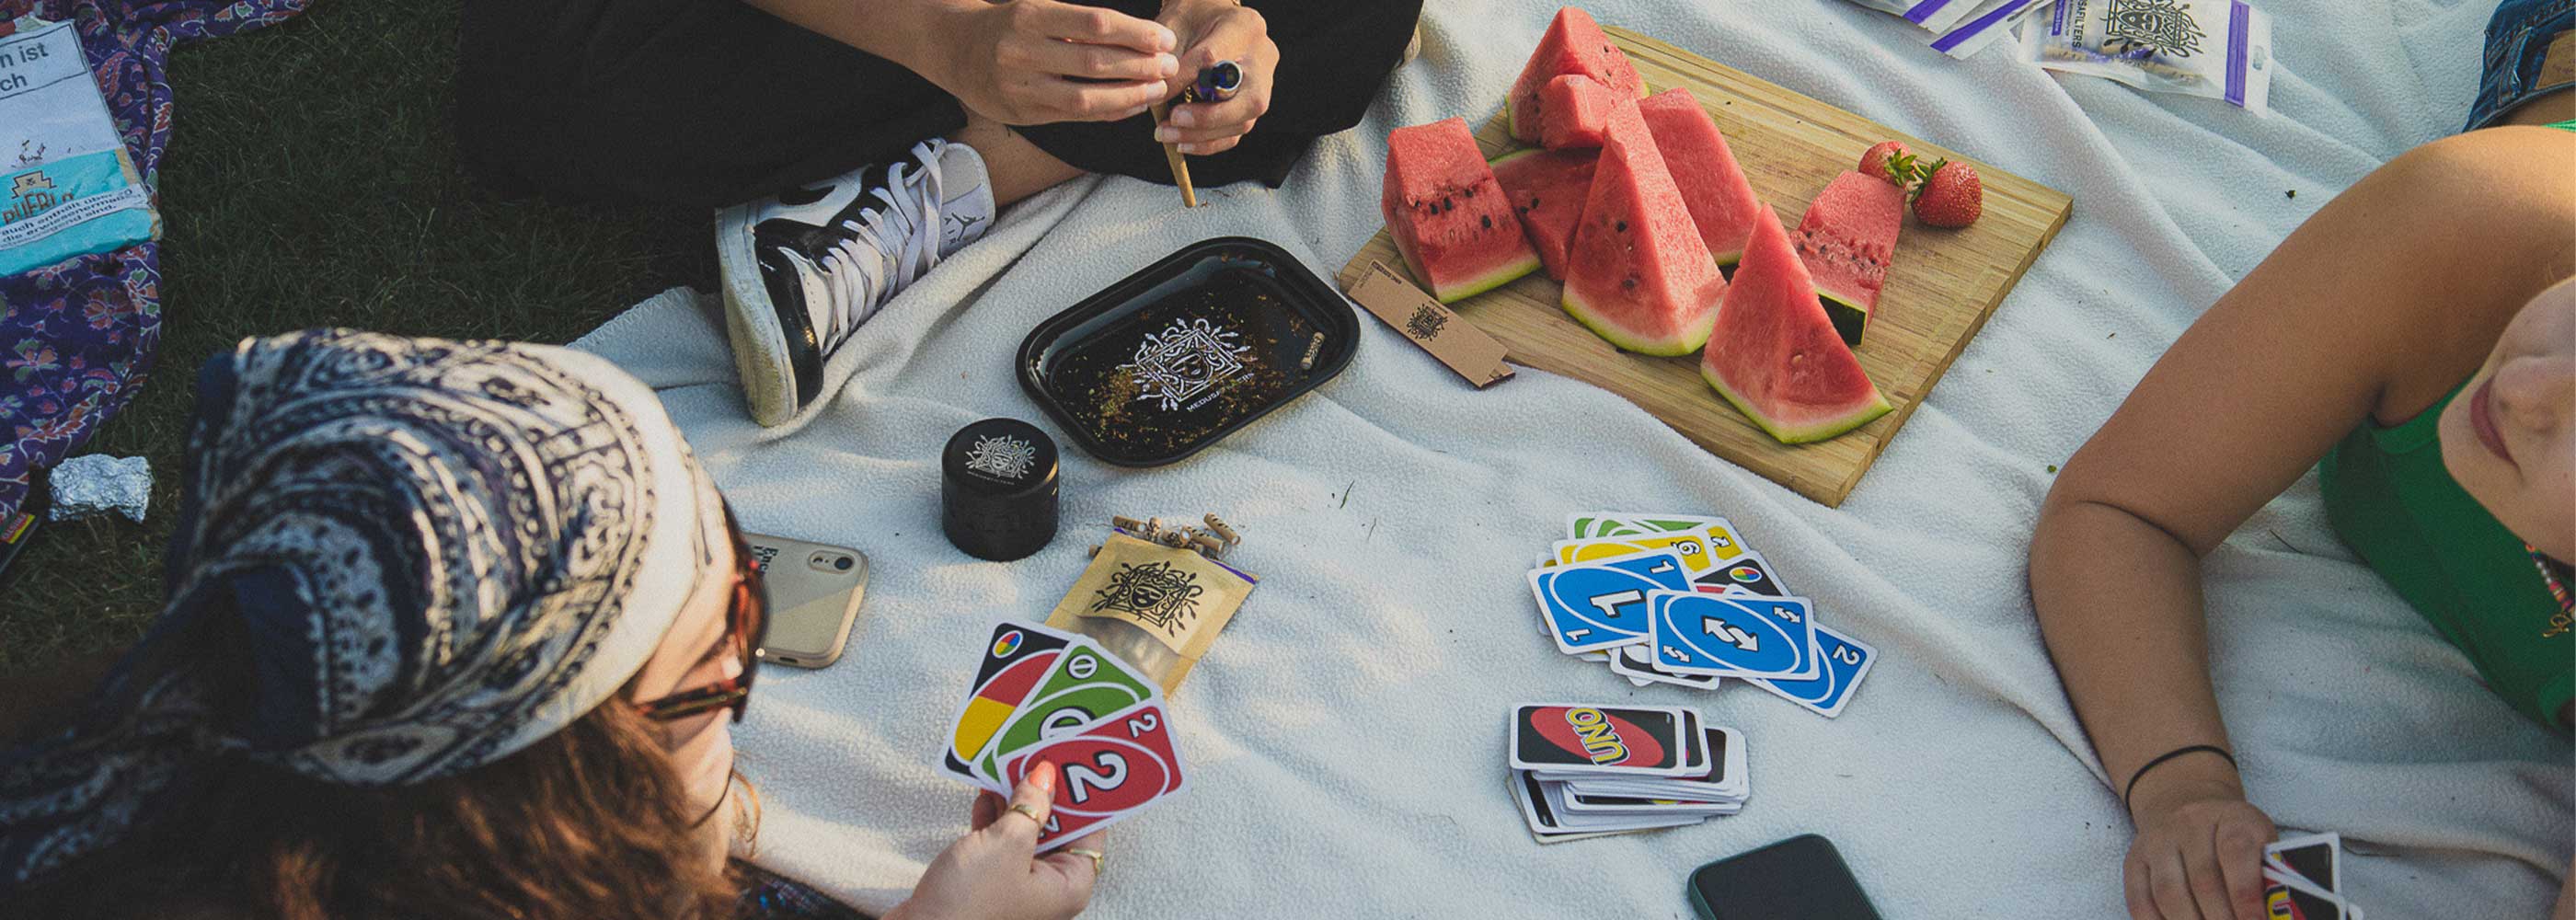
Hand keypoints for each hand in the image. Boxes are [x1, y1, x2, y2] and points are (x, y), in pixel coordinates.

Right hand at [889, 761, 1105, 919]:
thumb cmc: (970, 901)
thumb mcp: (1007, 843)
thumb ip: (1031, 806)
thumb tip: (1046, 775)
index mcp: (1069, 884)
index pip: (1090, 831)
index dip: (1084, 795)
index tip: (1077, 761)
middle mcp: (1049, 886)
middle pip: (1057, 828)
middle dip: (1045, 793)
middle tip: (1040, 755)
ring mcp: (1019, 884)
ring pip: (1026, 831)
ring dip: (1016, 800)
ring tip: (1010, 764)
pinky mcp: (991, 881)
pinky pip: (1000, 841)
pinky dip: (994, 817)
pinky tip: (986, 792)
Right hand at [935, 0, 1179, 125]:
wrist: (954, 48)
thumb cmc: (1009, 25)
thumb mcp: (1037, 10)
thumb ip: (1079, 26)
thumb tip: (1141, 40)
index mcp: (1031, 16)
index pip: (1095, 24)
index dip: (1135, 33)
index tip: (1165, 38)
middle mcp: (1023, 51)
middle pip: (1095, 62)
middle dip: (1140, 65)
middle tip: (1170, 65)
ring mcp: (1021, 86)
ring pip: (1087, 96)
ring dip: (1130, 94)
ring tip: (1158, 88)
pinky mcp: (1024, 114)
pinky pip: (1076, 115)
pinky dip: (1110, 111)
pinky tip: (1134, 104)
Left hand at [1153, 0, 1277, 154]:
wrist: (1207, 19)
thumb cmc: (1190, 19)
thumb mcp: (1174, 25)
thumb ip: (1169, 56)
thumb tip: (1158, 95)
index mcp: (1244, 27)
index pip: (1215, 58)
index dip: (1184, 80)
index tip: (1158, 93)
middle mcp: (1262, 56)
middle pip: (1249, 100)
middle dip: (1209, 118)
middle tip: (1174, 120)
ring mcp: (1263, 83)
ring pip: (1243, 121)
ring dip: (1203, 135)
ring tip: (1169, 134)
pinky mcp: (1253, 103)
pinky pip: (1236, 131)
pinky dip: (1209, 142)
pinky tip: (1184, 142)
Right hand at [2122, 766, 2275, 919]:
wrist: (2186, 804)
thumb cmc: (2234, 838)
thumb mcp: (2261, 843)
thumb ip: (2269, 878)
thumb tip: (2276, 915)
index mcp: (2232, 817)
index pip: (2236, 852)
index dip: (2246, 894)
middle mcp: (2190, 823)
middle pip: (2203, 880)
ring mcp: (2158, 841)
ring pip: (2169, 893)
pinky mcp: (2134, 859)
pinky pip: (2139, 899)